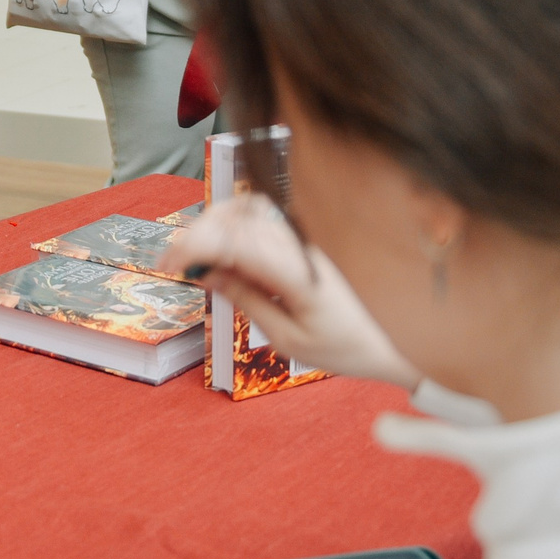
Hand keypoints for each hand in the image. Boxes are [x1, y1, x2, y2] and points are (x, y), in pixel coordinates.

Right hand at [164, 194, 422, 388]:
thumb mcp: (288, 338)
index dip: (195, 245)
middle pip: (237, 216)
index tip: (168, 264)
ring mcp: (303, 238)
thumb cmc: (343, 347)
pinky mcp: (302, 240)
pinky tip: (223, 252)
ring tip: (195, 256)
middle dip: (197, 232)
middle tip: (174, 262)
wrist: (391, 342)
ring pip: (247, 211)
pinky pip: (260, 219)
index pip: (237, 240)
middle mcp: (300, 244)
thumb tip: (206, 272)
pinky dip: (232, 228)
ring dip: (213, 226)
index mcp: (298, 272)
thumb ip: (247, 299)